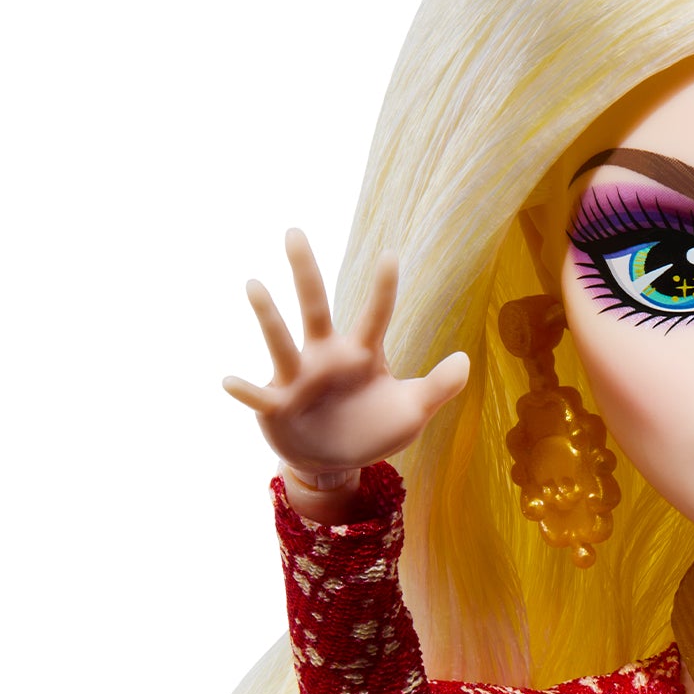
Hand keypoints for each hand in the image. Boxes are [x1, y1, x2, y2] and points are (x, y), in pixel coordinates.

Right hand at [223, 229, 470, 481]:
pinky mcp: (278, 405)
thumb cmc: (373, 429)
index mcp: (362, 354)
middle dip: (306, 272)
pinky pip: (260, 395)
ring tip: (254, 285)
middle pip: (315, 308)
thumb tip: (465, 361)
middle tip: (294, 232)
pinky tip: (228, 381)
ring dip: (268, 316)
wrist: (335, 462)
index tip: (391, 255)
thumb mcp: (412, 413)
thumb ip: (438, 387)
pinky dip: (245, 389)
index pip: (375, 316)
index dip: (384, 289)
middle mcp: (326, 357)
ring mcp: (299, 378)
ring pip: (282, 341)